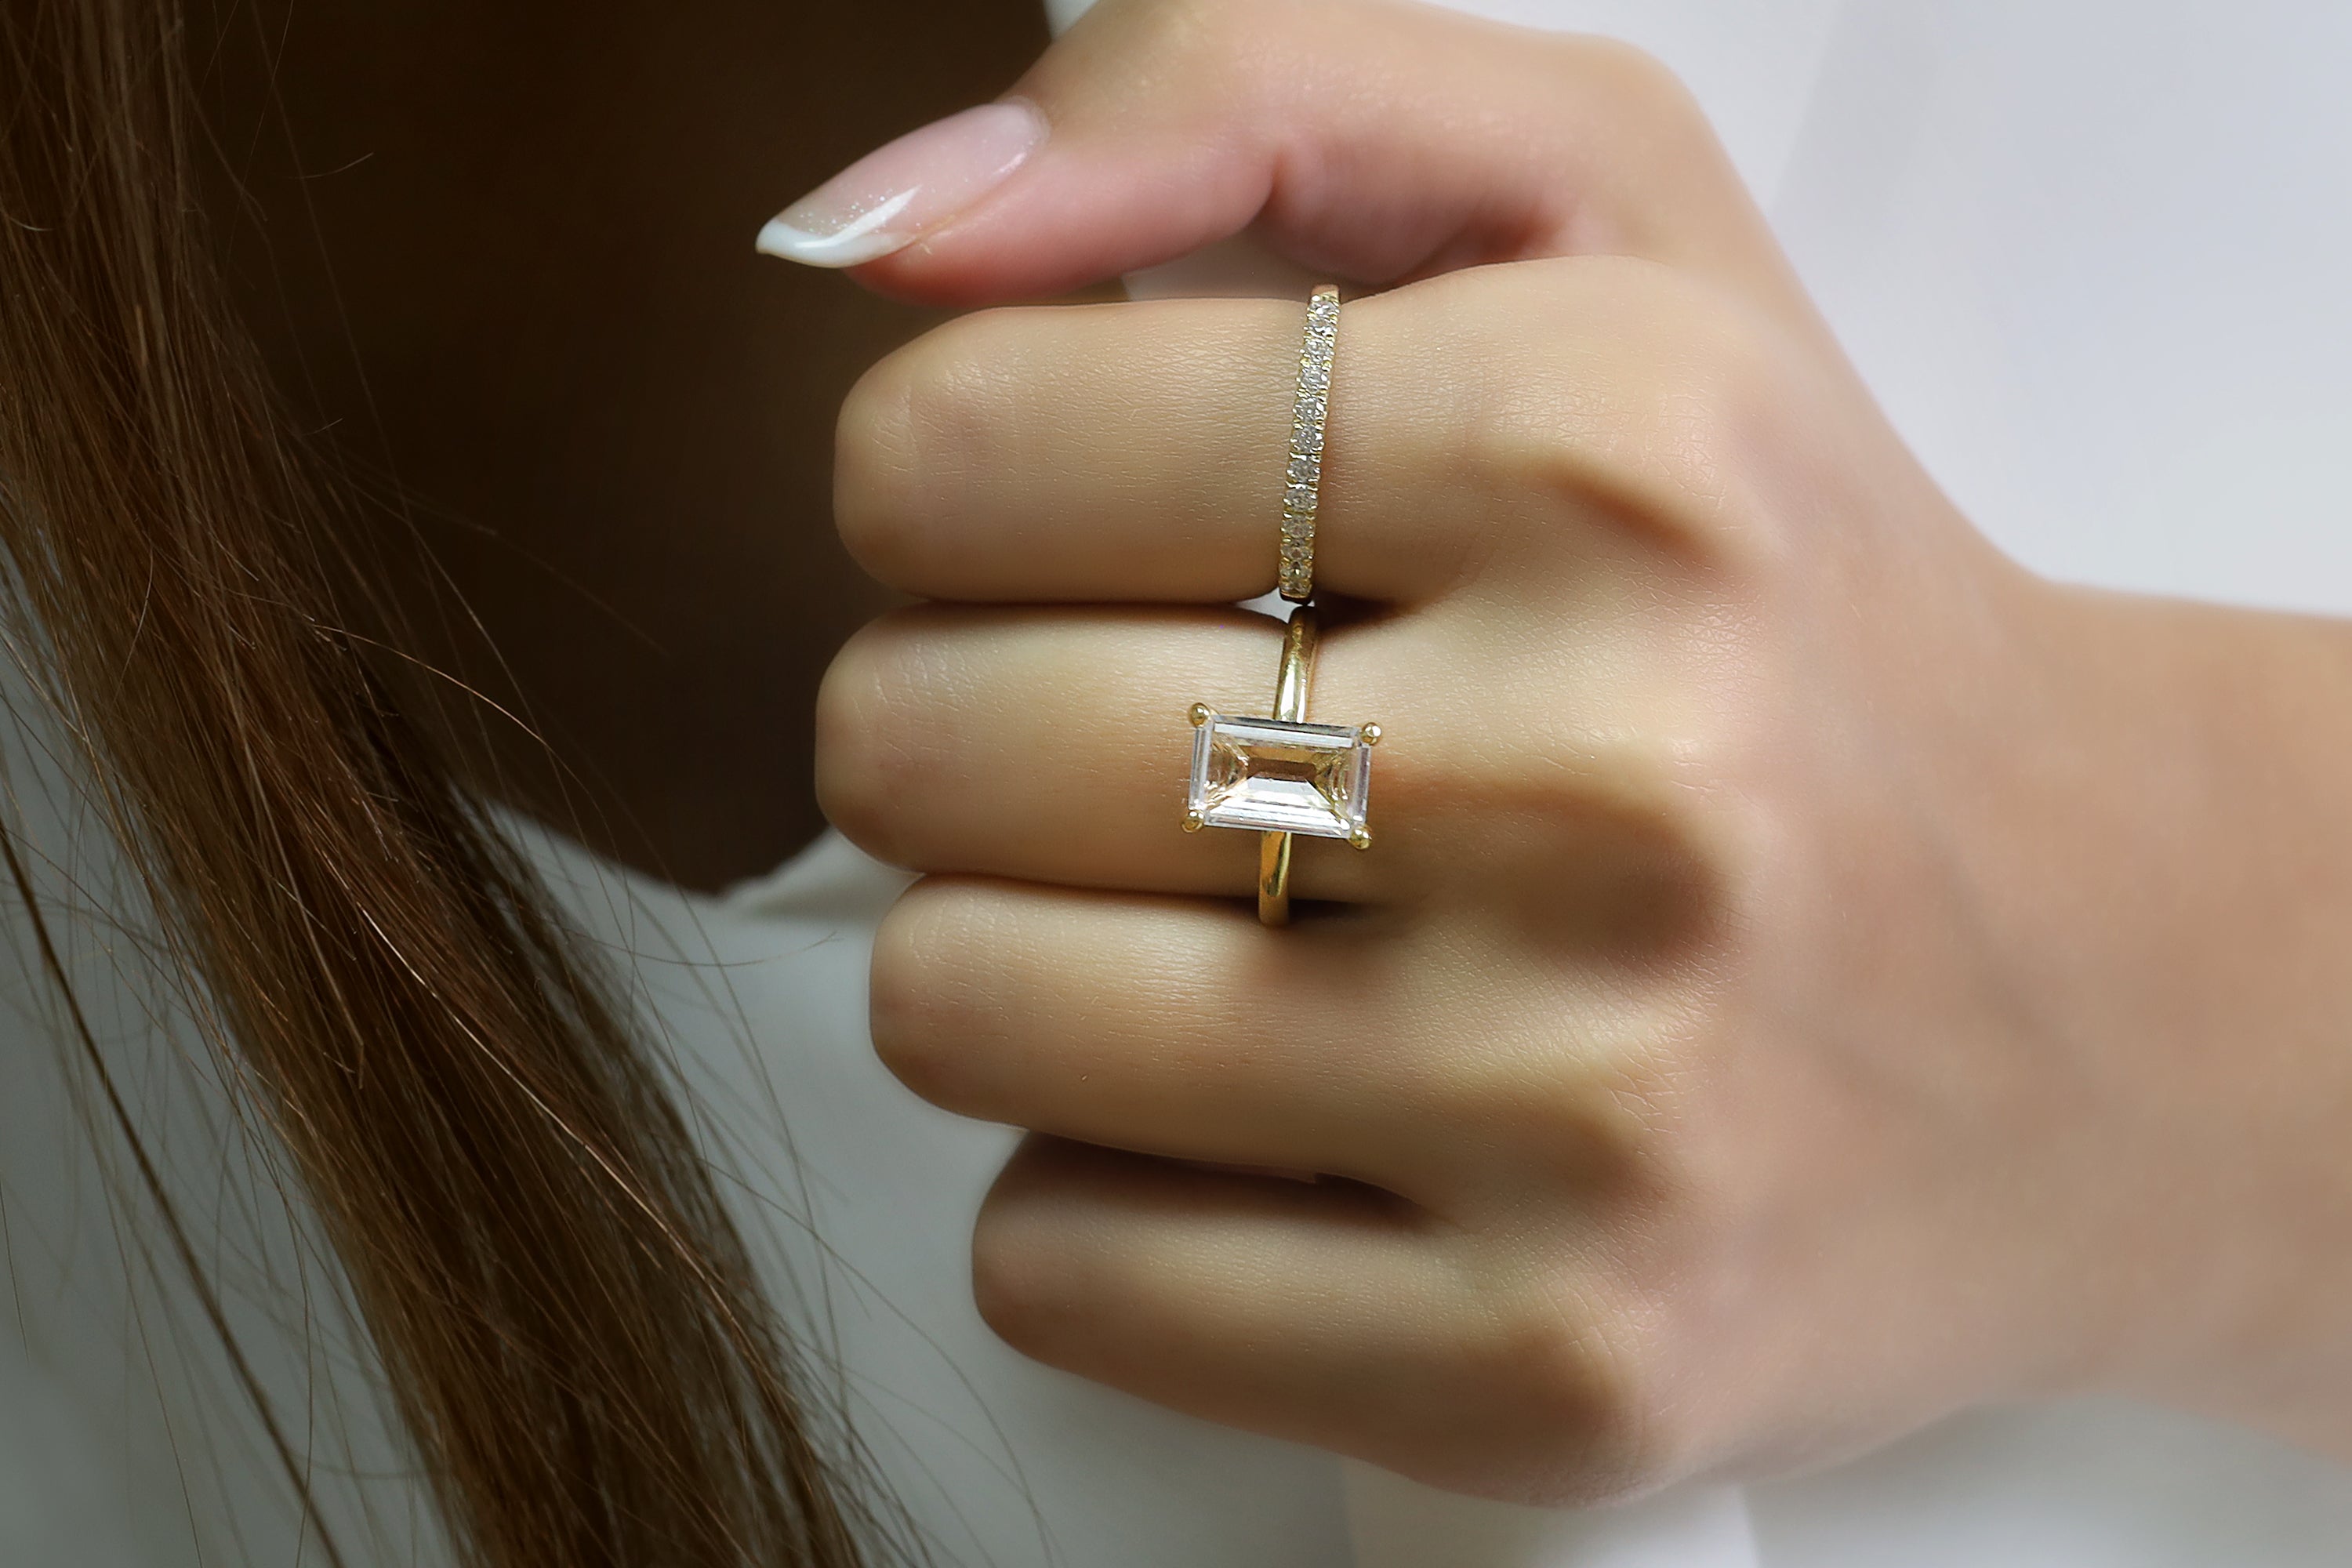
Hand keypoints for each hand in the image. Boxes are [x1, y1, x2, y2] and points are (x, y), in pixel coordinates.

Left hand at [811, 0, 2351, 1501]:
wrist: (2101, 995)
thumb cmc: (1788, 586)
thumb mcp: (1594, 210)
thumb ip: (1225, 97)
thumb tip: (865, 229)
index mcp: (1607, 441)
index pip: (947, 453)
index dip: (954, 492)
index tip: (1095, 539)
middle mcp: (1615, 777)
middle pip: (912, 744)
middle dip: (971, 726)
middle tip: (1166, 740)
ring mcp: (1585, 1111)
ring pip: (948, 1010)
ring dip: (1020, 955)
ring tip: (1233, 925)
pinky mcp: (1544, 1370)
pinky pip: (1048, 1265)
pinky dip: (1103, 1183)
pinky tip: (1286, 1114)